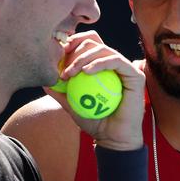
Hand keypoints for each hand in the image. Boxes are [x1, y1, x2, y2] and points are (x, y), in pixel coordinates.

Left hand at [44, 31, 144, 150]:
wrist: (113, 139)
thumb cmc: (95, 122)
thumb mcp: (72, 105)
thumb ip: (60, 92)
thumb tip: (43, 80)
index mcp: (103, 66)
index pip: (88, 44)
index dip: (73, 43)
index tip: (59, 55)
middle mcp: (115, 64)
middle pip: (95, 42)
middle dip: (75, 50)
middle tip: (64, 68)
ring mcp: (126, 68)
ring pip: (103, 49)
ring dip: (83, 58)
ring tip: (71, 72)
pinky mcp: (136, 75)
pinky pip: (116, 61)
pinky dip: (99, 63)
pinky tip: (85, 71)